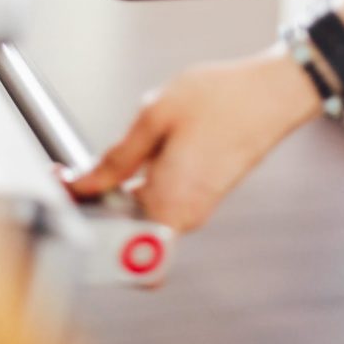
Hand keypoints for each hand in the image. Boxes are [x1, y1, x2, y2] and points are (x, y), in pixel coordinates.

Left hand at [62, 45, 318, 231]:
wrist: (273, 91)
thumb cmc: (223, 99)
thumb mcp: (155, 116)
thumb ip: (117, 157)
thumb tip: (85, 184)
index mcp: (170, 205)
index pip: (118, 251)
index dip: (86, 229)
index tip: (70, 196)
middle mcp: (185, 215)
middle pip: (125, 233)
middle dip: (99, 204)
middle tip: (84, 170)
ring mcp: (197, 206)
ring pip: (142, 214)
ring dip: (123, 188)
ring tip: (129, 146)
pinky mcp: (204, 192)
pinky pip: (161, 198)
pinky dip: (145, 179)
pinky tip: (151, 143)